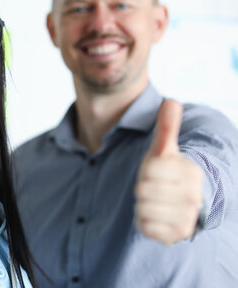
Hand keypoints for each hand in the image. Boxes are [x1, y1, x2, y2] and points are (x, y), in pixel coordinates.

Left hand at [135, 99, 203, 244]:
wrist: (179, 204)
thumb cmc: (167, 172)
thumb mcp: (165, 150)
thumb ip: (167, 128)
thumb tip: (171, 101)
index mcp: (191, 173)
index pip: (150, 168)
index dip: (147, 169)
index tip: (156, 172)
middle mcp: (193, 197)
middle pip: (144, 189)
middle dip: (143, 187)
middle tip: (154, 188)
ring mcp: (186, 218)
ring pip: (142, 207)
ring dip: (142, 204)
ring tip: (154, 201)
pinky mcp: (175, 235)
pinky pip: (144, 226)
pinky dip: (144, 221)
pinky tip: (155, 216)